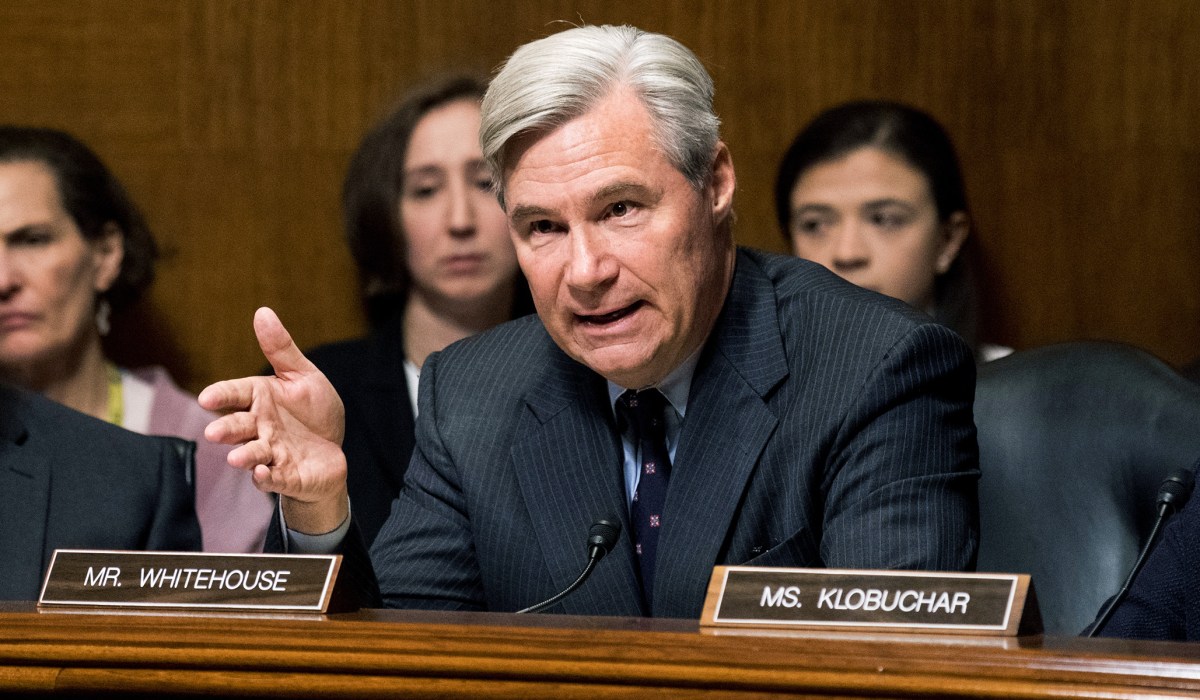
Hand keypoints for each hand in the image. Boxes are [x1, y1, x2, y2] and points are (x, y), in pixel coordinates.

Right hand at [199, 307, 347, 533]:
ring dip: (244, 456)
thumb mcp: (302, 375)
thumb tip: (262, 311)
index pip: (235, 394)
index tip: (207, 398)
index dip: (221, 395)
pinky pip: (274, 477)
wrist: (331, 451)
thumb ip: (281, 349)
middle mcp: (259, 426)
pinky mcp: (285, 475)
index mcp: (260, 399)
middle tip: (215, 432)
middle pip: (238, 426)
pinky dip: (267, 477)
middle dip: (226, 429)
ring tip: (235, 459)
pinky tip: (263, 472)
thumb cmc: (312, 411)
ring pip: (252, 454)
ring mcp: (271, 452)